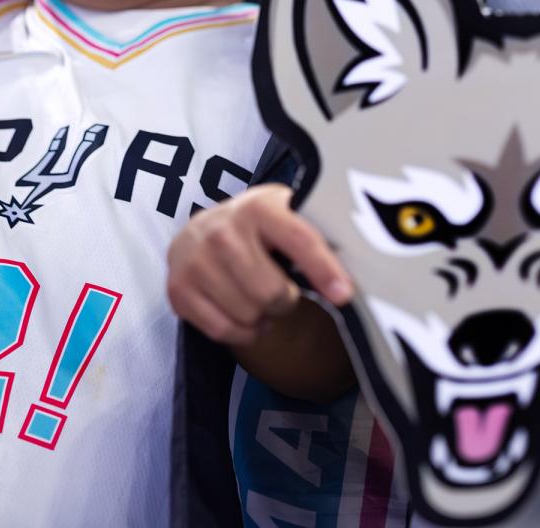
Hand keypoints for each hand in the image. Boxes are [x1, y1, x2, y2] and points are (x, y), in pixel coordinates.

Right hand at [166, 184, 352, 345]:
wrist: (198, 231)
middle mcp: (223, 230)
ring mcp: (195, 261)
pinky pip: (223, 331)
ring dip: (263, 318)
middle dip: (287, 300)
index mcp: (259, 207)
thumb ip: (315, 233)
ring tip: (261, 300)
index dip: (324, 269)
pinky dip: (242, 332)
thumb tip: (361, 264)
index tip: (345, 295)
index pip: (299, 240)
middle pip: (273, 292)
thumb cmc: (257, 228)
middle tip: (284, 292)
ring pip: (249, 315)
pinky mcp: (178, 290)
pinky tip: (244, 314)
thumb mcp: (284, 214)